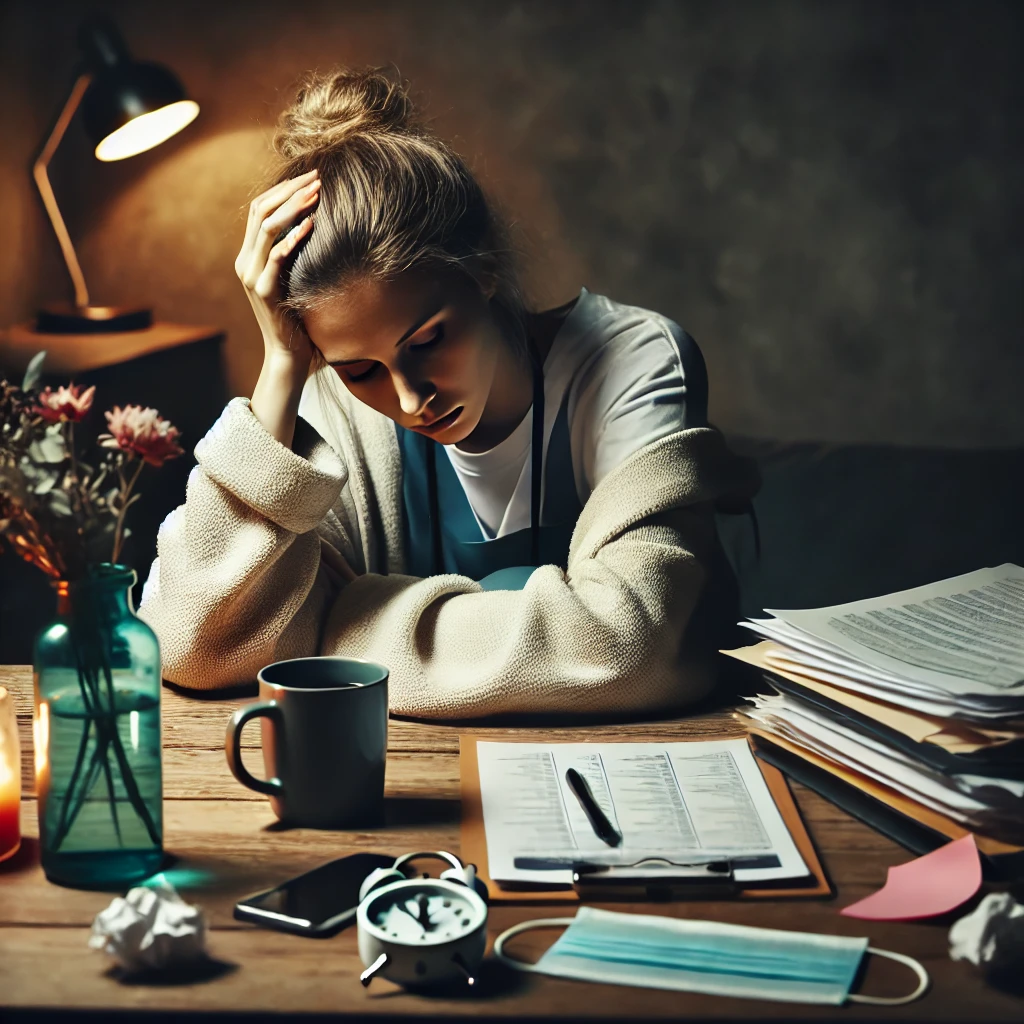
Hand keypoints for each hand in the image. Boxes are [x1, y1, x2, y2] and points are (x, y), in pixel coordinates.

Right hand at [235, 169, 320, 369]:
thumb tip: (313, 224)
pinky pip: (276, 257)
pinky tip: (312, 225)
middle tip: (317, 177)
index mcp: (249, 256)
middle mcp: (245, 262)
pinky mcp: (263, 292)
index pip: (261, 209)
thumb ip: (292, 255)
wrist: (288, 355)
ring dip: (293, 207)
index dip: (284, 190)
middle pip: (262, 211)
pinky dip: (293, 238)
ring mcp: (251, 276)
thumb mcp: (292, 279)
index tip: (311, 178)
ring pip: (267, 228)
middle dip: (290, 191)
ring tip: (317, 193)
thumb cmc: (297, 317)